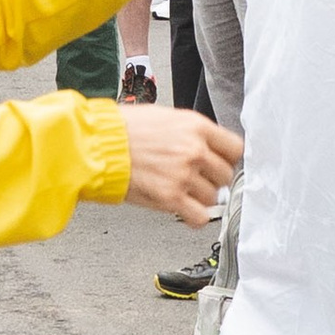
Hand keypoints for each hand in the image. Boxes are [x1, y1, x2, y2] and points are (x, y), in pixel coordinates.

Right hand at [120, 104, 242, 223]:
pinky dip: (193, 217)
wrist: (98, 144)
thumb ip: (190, 133)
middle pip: (226, 175)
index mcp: (196, 126)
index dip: (228, 159)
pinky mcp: (170, 197)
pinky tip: (184, 210)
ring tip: (181, 191)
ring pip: (213, 197)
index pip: (235, 148)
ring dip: (200, 198)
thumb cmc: (123, 129)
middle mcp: (193, 150)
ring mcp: (183, 175)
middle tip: (197, 179)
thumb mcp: (165, 117)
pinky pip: (199, 217)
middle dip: (212, 179)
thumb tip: (206, 147)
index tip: (220, 163)